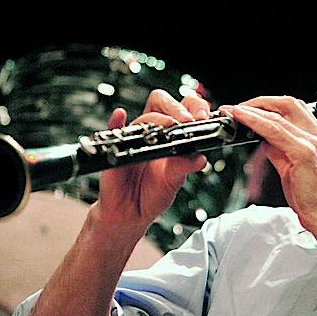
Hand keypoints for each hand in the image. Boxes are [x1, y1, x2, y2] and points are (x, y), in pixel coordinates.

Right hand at [94, 89, 208, 240]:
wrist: (131, 213)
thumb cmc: (152, 194)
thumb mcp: (174, 181)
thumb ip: (185, 167)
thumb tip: (201, 158)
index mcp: (172, 136)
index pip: (183, 109)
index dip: (194, 107)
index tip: (203, 117)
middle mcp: (153, 133)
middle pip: (161, 102)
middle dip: (176, 107)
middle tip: (188, 121)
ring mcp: (135, 138)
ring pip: (144, 117)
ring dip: (158, 119)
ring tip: (169, 127)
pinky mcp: (115, 149)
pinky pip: (113, 130)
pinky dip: (116, 121)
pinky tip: (120, 117)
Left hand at [221, 96, 316, 233]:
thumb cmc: (315, 201)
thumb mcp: (293, 171)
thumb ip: (280, 153)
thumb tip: (264, 141)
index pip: (293, 109)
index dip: (269, 105)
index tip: (249, 109)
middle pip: (288, 103)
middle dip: (260, 101)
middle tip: (238, 108)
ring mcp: (313, 143)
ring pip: (279, 115)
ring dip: (252, 109)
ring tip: (234, 111)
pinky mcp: (304, 153)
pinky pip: (275, 130)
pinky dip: (256, 122)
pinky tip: (243, 120)